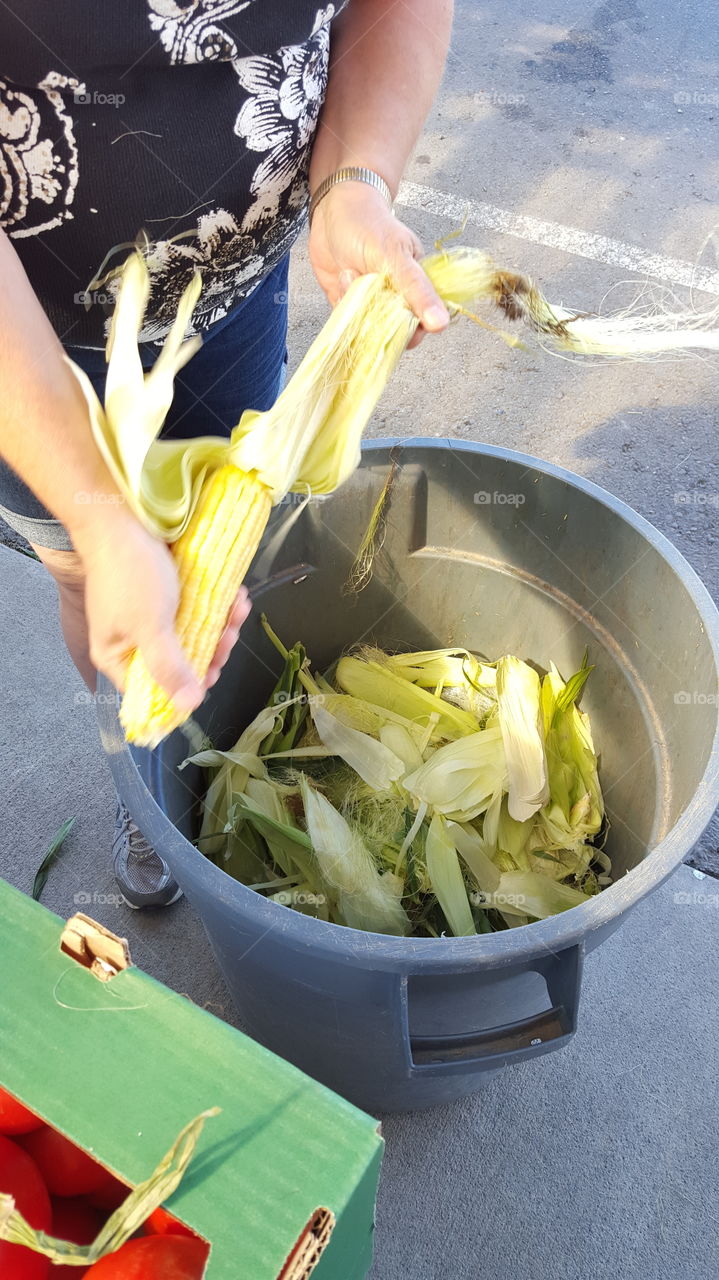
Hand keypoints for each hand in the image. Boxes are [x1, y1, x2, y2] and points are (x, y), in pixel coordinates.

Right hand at [75, 511, 249, 707]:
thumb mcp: (150, 626)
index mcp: (117, 656)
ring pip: (194, 634)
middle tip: (230, 634)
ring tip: (239, 609)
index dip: (186, 686)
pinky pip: (197, 609)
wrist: (123, 516)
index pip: (154, 689)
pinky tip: (236, 596)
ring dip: (221, 625)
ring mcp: (151, 617)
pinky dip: (218, 605)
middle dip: (212, 649)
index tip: (214, 672)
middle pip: (179, 662)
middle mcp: (132, 641)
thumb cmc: (130, 575)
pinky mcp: (167, 595)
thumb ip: (168, 666)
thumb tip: (188, 705)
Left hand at [308, 182, 449, 347]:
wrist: (332, 207)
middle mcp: (394, 299)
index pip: (420, 325)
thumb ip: (418, 291)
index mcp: (415, 287)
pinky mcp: (347, 304)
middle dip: (376, 318)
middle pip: (391, 332)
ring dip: (354, 305)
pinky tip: (341, 277)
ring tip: (350, 271)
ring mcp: (369, 303)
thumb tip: (440, 324)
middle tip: (366, 290)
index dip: (410, 332)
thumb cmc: (370, 224)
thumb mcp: (396, 257)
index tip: (395, 322)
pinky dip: (340, 305)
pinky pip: (345, 322)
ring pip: (365, 328)